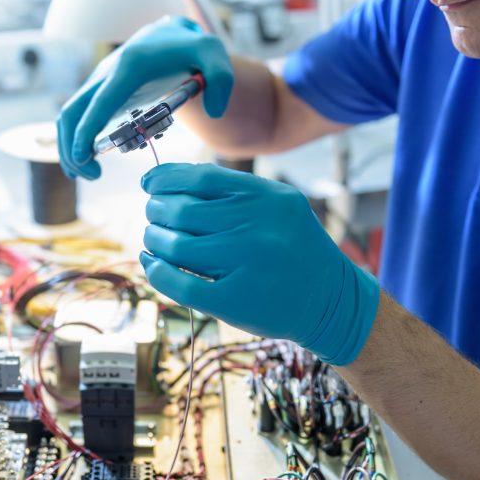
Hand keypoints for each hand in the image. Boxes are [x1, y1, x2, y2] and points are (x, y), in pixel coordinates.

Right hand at [57, 16, 232, 179]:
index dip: (87, 130)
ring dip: (69, 146)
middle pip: (72, 111)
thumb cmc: (192, 49)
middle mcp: (106, 73)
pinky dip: (75, 139)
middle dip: (72, 147)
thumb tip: (213, 111)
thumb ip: (221, 79)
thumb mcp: (213, 55)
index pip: (100, 101)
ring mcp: (99, 82)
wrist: (171, 35)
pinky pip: (77, 116)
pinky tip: (87, 162)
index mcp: (130, 66)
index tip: (83, 159)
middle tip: (92, 177)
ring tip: (88, 175)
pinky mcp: (99, 92)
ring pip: (69, 115)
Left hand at [140, 163, 379, 365]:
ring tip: (154, 239)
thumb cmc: (293, 249)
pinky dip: (157, 272)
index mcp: (267, 198)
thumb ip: (231, 194)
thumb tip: (165, 183)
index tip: (149, 184)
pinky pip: (179, 283)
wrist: (330, 300)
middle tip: (153, 216)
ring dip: (154, 239)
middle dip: (156, 211)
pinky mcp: (233, 301)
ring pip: (175, 245)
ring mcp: (245, 265)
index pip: (201, 178)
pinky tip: (154, 264)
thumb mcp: (276, 208)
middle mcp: (257, 227)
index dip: (165, 178)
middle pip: (181, 211)